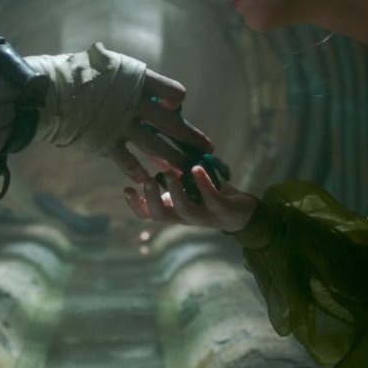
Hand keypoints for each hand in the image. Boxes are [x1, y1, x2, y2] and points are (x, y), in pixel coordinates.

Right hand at [24, 46, 210, 177]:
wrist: (47, 91)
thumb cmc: (72, 72)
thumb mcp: (104, 62)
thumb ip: (124, 76)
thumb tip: (133, 80)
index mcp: (138, 79)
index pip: (173, 92)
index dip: (176, 102)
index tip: (175, 108)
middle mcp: (135, 103)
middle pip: (172, 123)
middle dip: (190, 137)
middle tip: (207, 148)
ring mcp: (122, 125)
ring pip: (157, 147)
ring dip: (173, 160)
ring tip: (186, 171)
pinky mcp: (107, 143)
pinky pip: (129, 162)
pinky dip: (140, 173)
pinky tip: (149, 181)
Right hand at [124, 164, 256, 232]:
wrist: (241, 213)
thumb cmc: (208, 197)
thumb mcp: (185, 186)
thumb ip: (168, 173)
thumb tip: (151, 150)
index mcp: (173, 211)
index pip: (148, 214)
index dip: (135, 205)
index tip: (126, 188)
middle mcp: (184, 217)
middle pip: (161, 215)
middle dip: (151, 199)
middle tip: (145, 180)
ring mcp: (203, 216)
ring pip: (184, 210)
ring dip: (175, 192)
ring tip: (169, 173)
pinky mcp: (221, 210)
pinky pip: (211, 198)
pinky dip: (203, 183)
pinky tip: (196, 168)